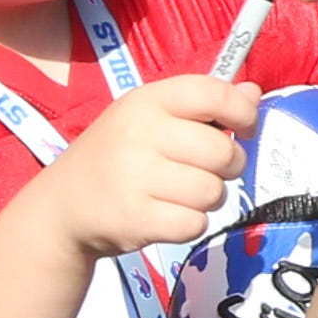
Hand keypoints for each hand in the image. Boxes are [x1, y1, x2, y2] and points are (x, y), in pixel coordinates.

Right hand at [25, 72, 255, 262]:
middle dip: (228, 167)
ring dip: (207, 199)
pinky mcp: (135, 218)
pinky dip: (189, 224)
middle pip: (223, 152)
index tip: (244, 128)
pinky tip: (166, 216)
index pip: (213, 93)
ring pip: (213, 192)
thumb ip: (202, 105)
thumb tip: (254, 94)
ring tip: (180, 195)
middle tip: (206, 171)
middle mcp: (139, 133)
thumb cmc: (116, 158)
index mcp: (146, 101)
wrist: (63, 207)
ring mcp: (134, 177)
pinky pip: (195, 223)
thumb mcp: (149, 119)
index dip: (243, 113)